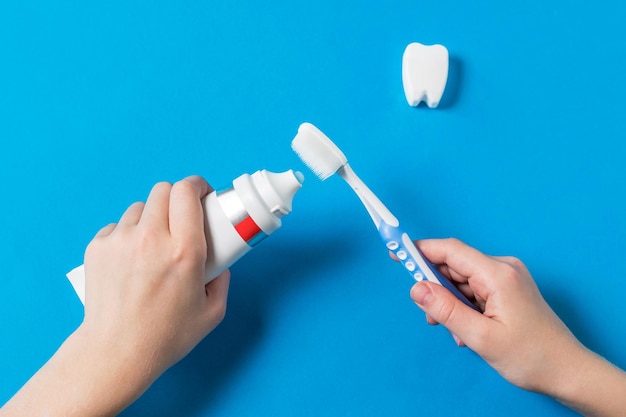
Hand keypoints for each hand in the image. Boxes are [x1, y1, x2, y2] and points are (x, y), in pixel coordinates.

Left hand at [1, 176, 229, 416]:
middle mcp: (151, 239)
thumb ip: (222, 281)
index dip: (197, 186)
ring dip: (152, 218)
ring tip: (154, 244)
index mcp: (184, 251)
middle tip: (182, 217)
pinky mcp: (98, 248)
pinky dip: (128, 235)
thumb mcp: (212, 312)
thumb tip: (220, 263)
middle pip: (163, 190)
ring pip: (140, 207)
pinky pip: (118, 226)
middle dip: (177, 198)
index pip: (187, 191)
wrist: (115, 352)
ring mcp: (120, 241)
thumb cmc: (165, 337)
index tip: (203, 194)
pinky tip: (132, 259)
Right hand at [409, 238, 625, 416]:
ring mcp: (506, 277)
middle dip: (435, 287)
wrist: (568, 371)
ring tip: (455, 331)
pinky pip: (473, 290)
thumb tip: (416, 288)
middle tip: (427, 314)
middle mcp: (503, 268)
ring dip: (449, 302)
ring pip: (461, 280)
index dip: (419, 250)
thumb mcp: (481, 337)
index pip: (450, 250)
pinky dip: (463, 306)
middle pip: (454, 265)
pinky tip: (466, 329)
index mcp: (498, 274)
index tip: (394, 253)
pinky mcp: (507, 288)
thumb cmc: (531, 357)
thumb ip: (445, 310)